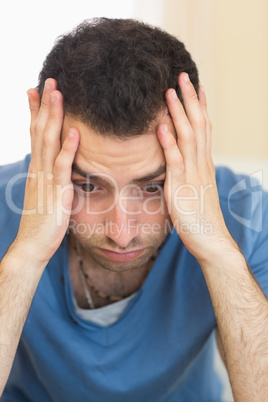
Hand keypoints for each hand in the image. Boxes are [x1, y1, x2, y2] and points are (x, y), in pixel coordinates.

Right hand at [13, 79, 79, 264]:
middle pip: (40, 130)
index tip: (36, 91)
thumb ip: (51, 179)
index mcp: (37, 169)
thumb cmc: (42, 222)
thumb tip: (59, 168)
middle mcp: (38, 169)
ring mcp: (45, 178)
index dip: (35, 112)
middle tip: (49, 80)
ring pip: (48, 141)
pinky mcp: (56, 191)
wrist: (33, 245)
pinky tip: (74, 131)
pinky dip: (68, 148)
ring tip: (58, 93)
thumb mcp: (46, 195)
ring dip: (54, 116)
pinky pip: (62, 166)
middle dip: (44, 104)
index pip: (35, 134)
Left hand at [157, 73, 236, 262]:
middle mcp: (201, 165)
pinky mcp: (182, 189)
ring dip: (179, 113)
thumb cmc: (201, 219)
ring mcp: (193, 175)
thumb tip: (180, 164)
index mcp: (204, 165)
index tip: (196, 87)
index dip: (200, 107)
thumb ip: (189, 174)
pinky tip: (162, 126)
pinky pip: (175, 162)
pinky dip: (168, 143)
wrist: (211, 241)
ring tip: (171, 91)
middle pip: (198, 125)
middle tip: (183, 75)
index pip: (204, 129)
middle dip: (190, 100)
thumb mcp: (196, 191)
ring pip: (188, 137)